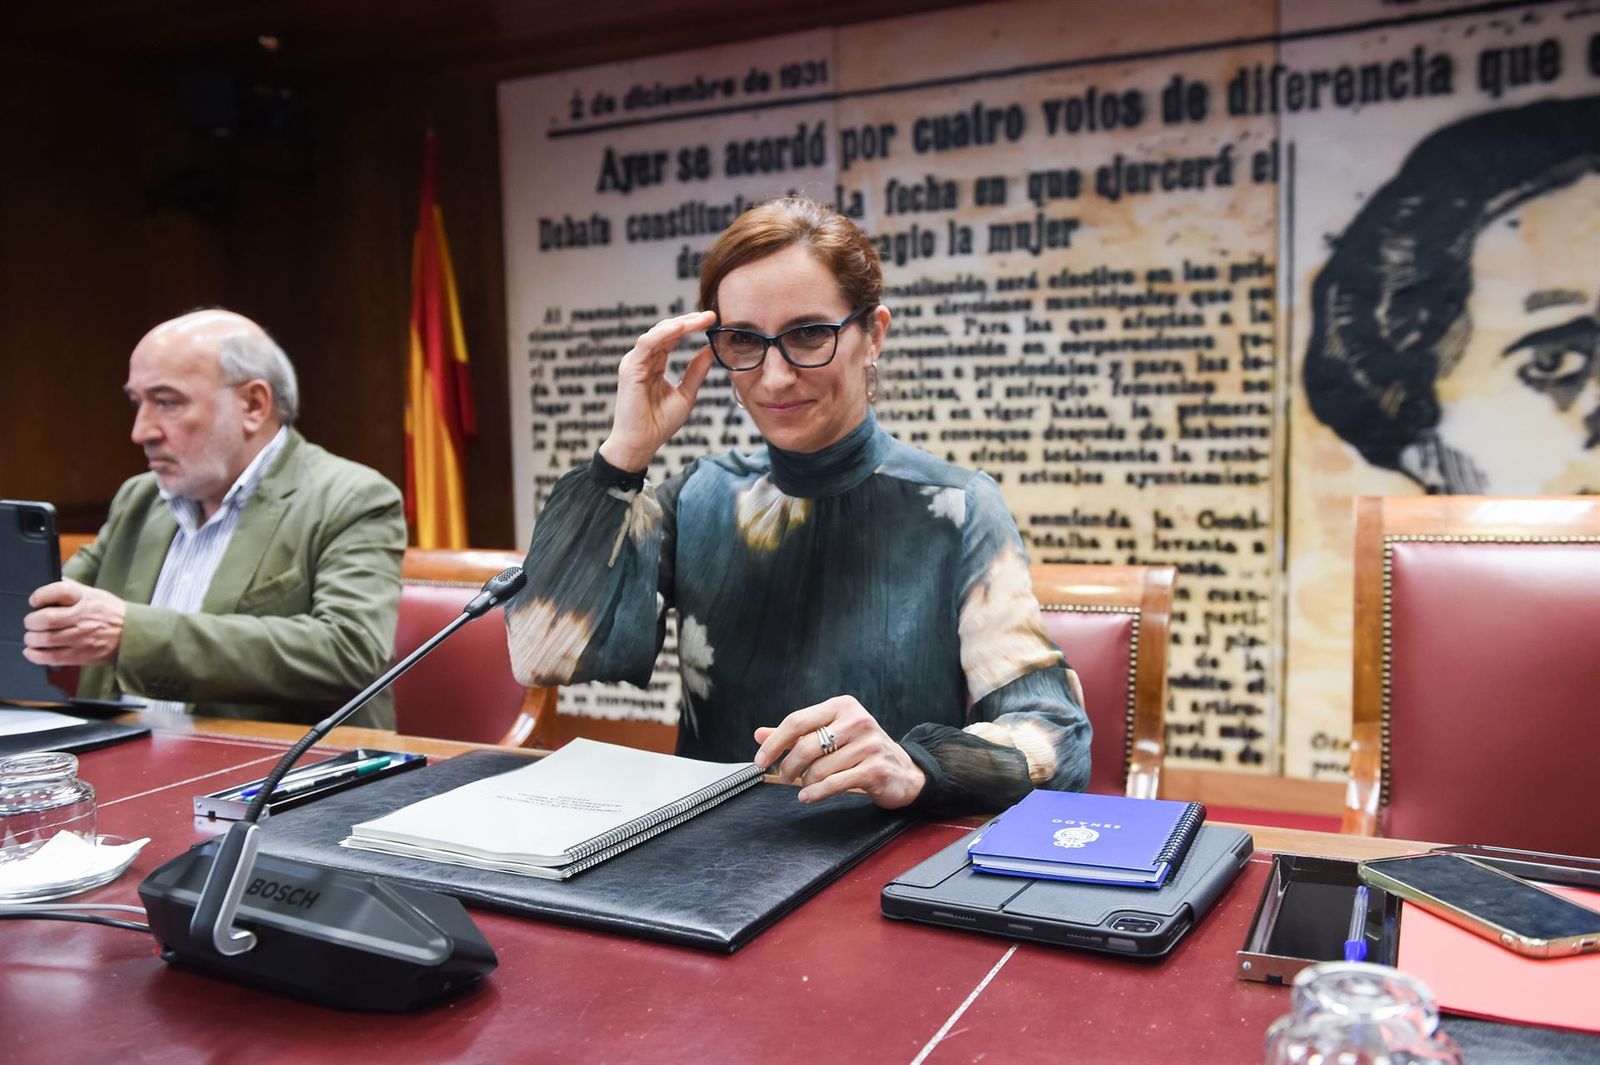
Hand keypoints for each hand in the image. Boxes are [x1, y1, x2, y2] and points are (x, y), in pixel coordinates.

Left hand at [22, 579, 126, 666]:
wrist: (134, 635)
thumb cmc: (112, 614)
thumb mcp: (95, 594)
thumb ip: (72, 588)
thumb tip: (50, 582)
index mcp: (86, 599)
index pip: (59, 591)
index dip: (41, 595)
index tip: (34, 600)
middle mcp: (83, 618)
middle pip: (45, 619)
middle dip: (31, 621)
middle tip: (31, 622)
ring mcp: (81, 638)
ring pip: (44, 639)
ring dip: (31, 638)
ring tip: (33, 637)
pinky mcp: (79, 655)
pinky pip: (50, 657)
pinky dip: (35, 655)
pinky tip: (32, 651)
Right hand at [598, 310, 717, 471]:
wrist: (641, 443)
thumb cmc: (659, 424)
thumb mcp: (686, 394)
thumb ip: (696, 371)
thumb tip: (711, 350)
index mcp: (654, 364)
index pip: (673, 338)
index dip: (691, 326)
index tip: (712, 320)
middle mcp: (643, 360)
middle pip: (666, 331)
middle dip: (688, 320)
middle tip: (710, 314)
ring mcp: (634, 363)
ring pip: (657, 333)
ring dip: (679, 324)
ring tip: (699, 319)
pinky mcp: (630, 368)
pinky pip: (647, 344)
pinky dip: (664, 334)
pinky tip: (681, 328)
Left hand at [753, 696, 925, 809]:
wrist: (904, 771)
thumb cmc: (861, 750)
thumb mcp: (830, 734)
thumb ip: (796, 734)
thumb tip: (759, 734)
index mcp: (842, 706)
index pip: (797, 721)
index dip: (774, 743)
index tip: (760, 761)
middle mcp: (857, 720)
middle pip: (806, 746)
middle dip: (789, 766)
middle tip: (784, 776)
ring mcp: (869, 744)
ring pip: (819, 768)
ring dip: (805, 782)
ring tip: (806, 785)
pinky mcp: (875, 768)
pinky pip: (834, 783)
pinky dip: (816, 793)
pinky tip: (808, 797)